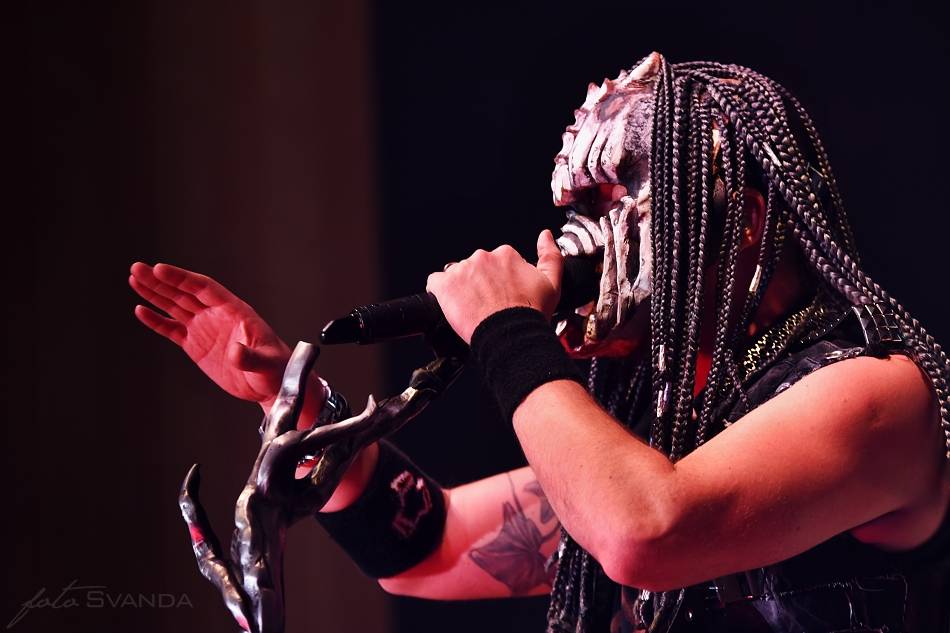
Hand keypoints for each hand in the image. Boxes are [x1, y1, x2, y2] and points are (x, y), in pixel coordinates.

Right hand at [129, 262, 322, 423]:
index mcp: (234, 311)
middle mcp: (217, 315)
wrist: (272, 385)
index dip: (182, 278)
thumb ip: (250, 357)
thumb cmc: (276, 369)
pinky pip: (173, 329)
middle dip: (161, 281)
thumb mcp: (265, 363)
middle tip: (137, 268)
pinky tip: (141, 310)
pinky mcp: (197, 345)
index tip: (160, 269)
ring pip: (175, 306)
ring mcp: (205, 328)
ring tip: (134, 278)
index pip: (204, 288)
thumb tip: (236, 353)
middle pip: (184, 293)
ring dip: (155, 294)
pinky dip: (157, 320)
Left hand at [426, 230, 562, 343]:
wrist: (510, 336)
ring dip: (462, 288)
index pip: (497, 262)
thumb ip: (550, 255)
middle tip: (487, 303)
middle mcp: (482, 257)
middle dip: (480, 283)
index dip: (499, 279)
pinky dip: (441, 293)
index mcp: (506, 255)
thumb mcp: (552, 284)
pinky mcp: (445, 285)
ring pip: (457, 275)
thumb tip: (546, 236)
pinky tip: (452, 305)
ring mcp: (462, 270)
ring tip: (473, 308)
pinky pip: (436, 283)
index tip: (501, 292)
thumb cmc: (529, 315)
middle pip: (476, 268)